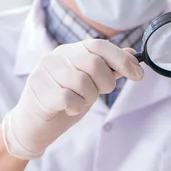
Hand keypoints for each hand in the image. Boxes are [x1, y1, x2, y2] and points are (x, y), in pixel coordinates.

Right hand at [2, 39, 143, 159]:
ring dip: (88, 98)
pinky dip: (75, 107)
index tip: (138, 75)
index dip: (122, 60)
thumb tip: (132, 53)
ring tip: (78, 102)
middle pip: (94, 64)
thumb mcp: (90, 84)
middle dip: (104, 84)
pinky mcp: (38, 91)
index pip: (100, 45)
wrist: (32, 125)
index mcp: (71, 50)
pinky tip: (67, 109)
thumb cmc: (64, 101)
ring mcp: (44, 72)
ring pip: (82, 82)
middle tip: (96, 94)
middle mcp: (56, 56)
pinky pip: (69, 98)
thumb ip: (109, 68)